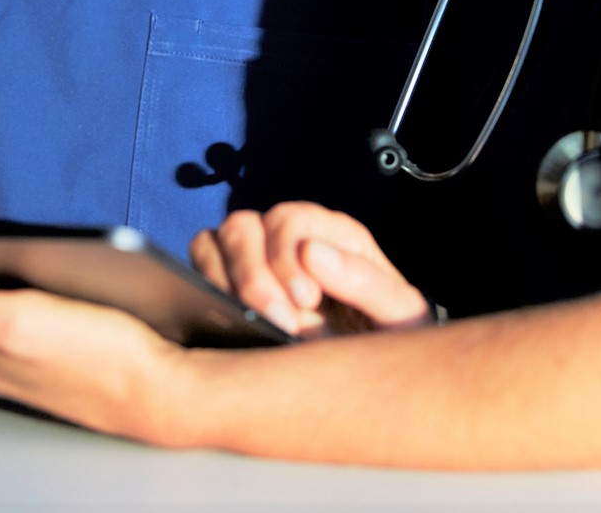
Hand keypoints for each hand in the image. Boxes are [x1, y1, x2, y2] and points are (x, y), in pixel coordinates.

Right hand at [190, 203, 430, 337]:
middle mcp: (289, 239)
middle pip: (244, 225)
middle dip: (253, 275)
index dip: (288, 257)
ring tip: (251, 323)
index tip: (305, 301)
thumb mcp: (401, 318)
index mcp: (333, 236)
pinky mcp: (228, 284)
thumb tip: (312, 252)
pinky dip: (205, 286)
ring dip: (225, 281)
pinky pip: (200, 265)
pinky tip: (229, 322)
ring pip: (214, 240)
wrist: (373, 380)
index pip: (290, 221)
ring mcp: (255, 259)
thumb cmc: (391, 344)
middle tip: (280, 321)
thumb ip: (368, 283)